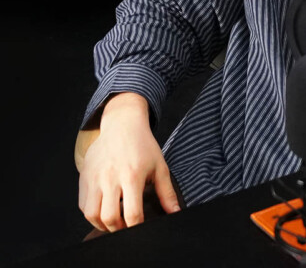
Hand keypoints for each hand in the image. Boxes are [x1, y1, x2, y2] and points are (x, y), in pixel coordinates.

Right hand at [78, 93, 180, 231]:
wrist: (122, 124)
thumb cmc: (143, 145)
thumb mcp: (160, 166)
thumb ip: (167, 192)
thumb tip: (175, 212)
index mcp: (132, 175)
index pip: (132, 213)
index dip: (136, 228)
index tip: (141, 229)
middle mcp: (111, 178)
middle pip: (109, 217)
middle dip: (119, 229)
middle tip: (127, 227)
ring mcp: (95, 178)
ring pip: (91, 215)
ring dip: (103, 224)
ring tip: (115, 221)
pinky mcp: (84, 177)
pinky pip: (82, 205)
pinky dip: (92, 213)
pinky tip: (104, 209)